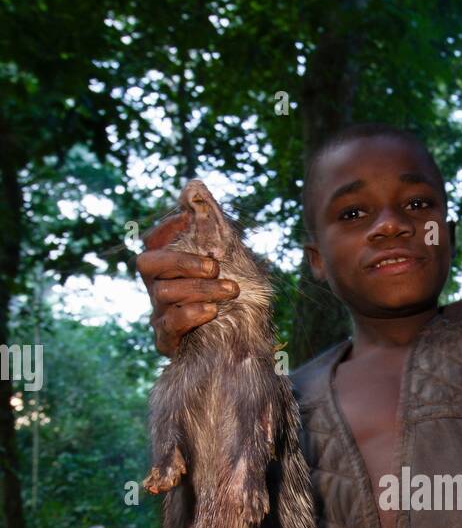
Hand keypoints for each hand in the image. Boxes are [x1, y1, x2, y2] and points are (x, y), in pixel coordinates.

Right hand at [136, 210, 238, 355]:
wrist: (245, 341)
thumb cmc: (233, 294)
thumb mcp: (230, 257)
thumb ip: (212, 224)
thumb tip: (194, 186)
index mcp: (169, 267)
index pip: (152, 242)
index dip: (166, 229)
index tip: (189, 222)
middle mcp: (157, 288)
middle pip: (149, 264)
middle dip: (183, 262)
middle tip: (216, 268)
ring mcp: (159, 314)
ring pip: (165, 293)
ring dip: (200, 289)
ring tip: (230, 291)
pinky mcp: (166, 341)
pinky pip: (169, 325)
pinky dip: (190, 314)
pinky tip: (211, 310)